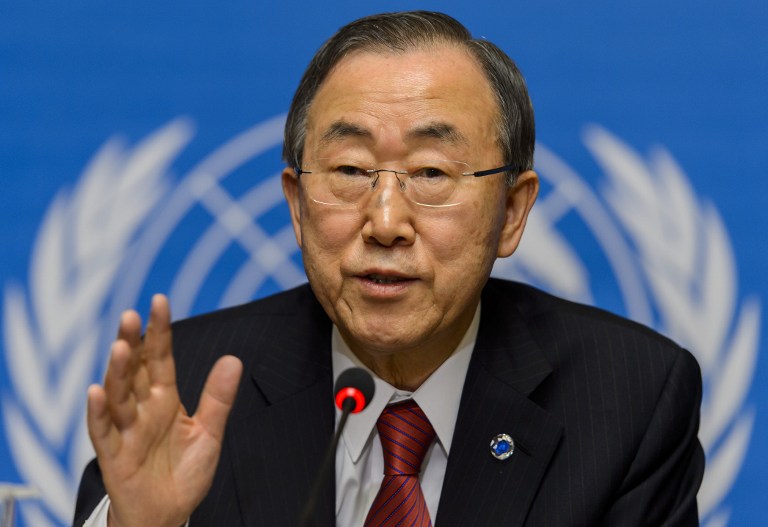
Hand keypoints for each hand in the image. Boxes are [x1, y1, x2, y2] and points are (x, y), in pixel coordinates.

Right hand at [86, 294, 242, 526]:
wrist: (168, 515)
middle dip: (131, 342)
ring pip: (117, 395)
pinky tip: (96, 392)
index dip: (159, 331)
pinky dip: (98, 413)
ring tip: (120, 346)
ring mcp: (125, 430)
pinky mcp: (114, 456)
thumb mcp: (209, 433)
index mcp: (164, 399)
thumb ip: (218, 398)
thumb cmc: (183, 473)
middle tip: (131, 314)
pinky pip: (102, 432)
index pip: (160, 358)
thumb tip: (233, 359)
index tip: (159, 300)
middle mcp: (142, 409)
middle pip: (134, 369)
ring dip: (117, 371)